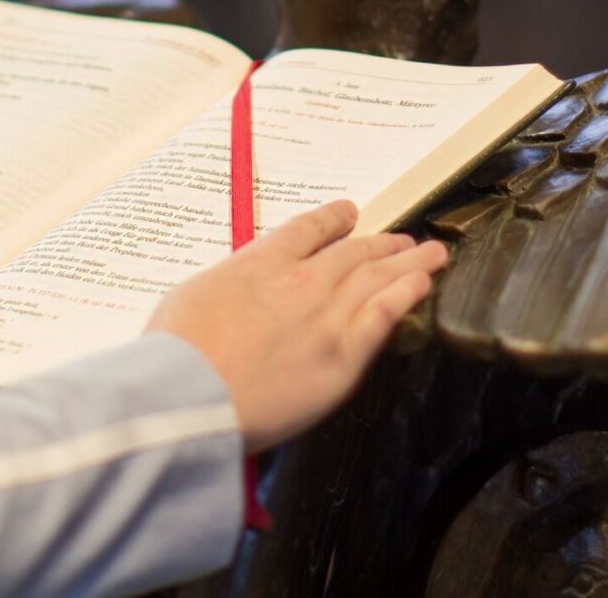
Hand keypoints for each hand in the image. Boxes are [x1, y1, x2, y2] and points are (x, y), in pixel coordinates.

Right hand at [146, 200, 447, 452]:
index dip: (333, 219)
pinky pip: (386, 313)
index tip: (347, 213)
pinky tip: (423, 284)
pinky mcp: (345, 354)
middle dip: (381, 242)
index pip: (307, 229)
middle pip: (353, 251)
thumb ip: (228, 285)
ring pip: (378, 276)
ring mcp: (327, 315)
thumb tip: (239, 288)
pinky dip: (407, 293)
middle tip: (403, 239)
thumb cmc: (177, 353)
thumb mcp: (190, 296)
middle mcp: (301, 280)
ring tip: (429, 254)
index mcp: (261, 262)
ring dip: (407, 261)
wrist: (190, 394)